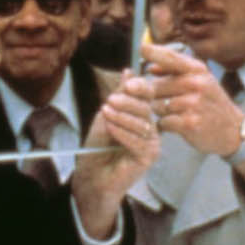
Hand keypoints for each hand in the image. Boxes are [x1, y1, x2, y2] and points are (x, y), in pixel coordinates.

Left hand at [69, 76, 159, 240]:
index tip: (128, 84)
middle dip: (127, 102)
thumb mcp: (106, 115)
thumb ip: (119, 95)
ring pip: (143, 123)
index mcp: (142, 115)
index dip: (140, 87)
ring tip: (106, 113)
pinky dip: (123, 132)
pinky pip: (139, 141)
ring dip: (122, 117)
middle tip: (110, 101)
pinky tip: (111, 128)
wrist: (92, 174)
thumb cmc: (98, 146)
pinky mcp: (149, 157)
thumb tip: (128, 71)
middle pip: (146, 108)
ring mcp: (152, 143)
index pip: (148, 95)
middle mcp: (151, 128)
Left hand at [139, 43, 243, 156]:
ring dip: (161, 112)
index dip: (154, 52)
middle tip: (171, 102)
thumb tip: (150, 68)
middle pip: (155, 86)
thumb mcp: (201, 81)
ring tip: (177, 114)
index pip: (171, 58)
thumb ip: (175, 72)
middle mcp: (196, 84)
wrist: (232, 130)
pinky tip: (177, 125)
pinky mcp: (189, 123)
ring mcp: (193, 104)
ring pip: (156, 106)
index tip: (141, 48)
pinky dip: (166, 125)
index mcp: (198, 70)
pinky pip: (162, 122)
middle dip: (156, 96)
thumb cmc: (211, 103)